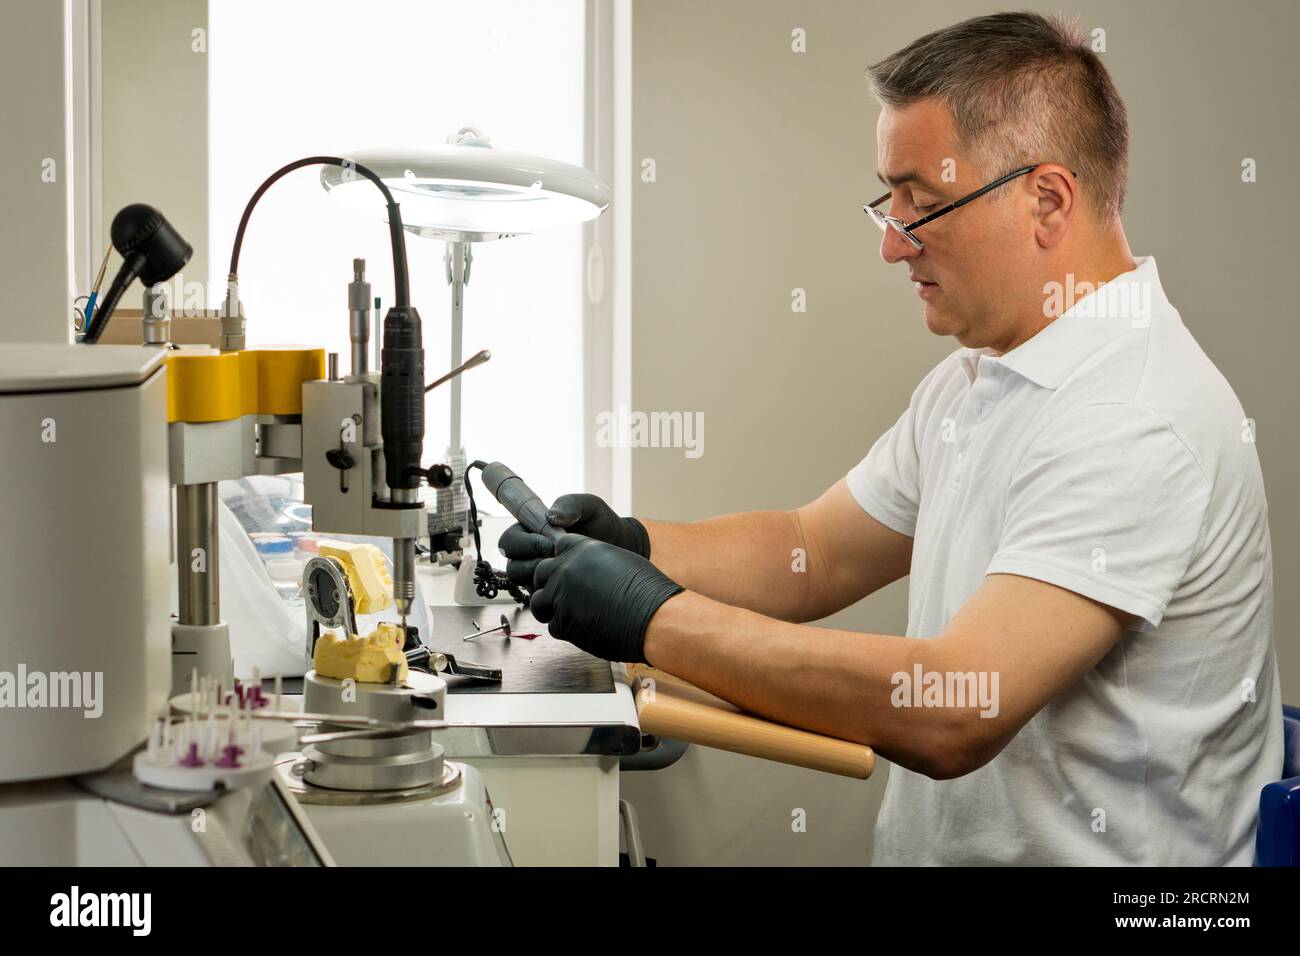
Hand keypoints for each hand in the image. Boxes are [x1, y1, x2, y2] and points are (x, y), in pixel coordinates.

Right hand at [498, 493, 649, 589]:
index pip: (509, 540)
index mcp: (531, 531)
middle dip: (530, 562)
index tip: (550, 543)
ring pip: (521, 583)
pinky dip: (550, 592)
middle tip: (556, 559)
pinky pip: (538, 597)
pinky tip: (571, 583)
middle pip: (511, 564)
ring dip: (539, 577)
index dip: (524, 544)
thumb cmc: (602, 524)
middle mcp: (529, 554)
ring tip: (565, 571)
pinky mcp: (548, 591)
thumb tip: (550, 517)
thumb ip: (570, 504)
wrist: (622, 547)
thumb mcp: (590, 507)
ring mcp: (537, 574)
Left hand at [529, 534, 682, 662]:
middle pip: (540, 574)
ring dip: (552, 609)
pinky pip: (553, 625)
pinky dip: (566, 629)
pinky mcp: (562, 621)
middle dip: (549, 586)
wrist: (653, 617)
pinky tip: (586, 628)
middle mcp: (567, 568)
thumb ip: (594, 562)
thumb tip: (582, 571)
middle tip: (566, 597)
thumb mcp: (619, 561)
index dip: (559, 563)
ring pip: (539, 602)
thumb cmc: (645, 591)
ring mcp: (561, 594)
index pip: (555, 549)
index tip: (566, 573)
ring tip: (574, 615)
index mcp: (582, 548)